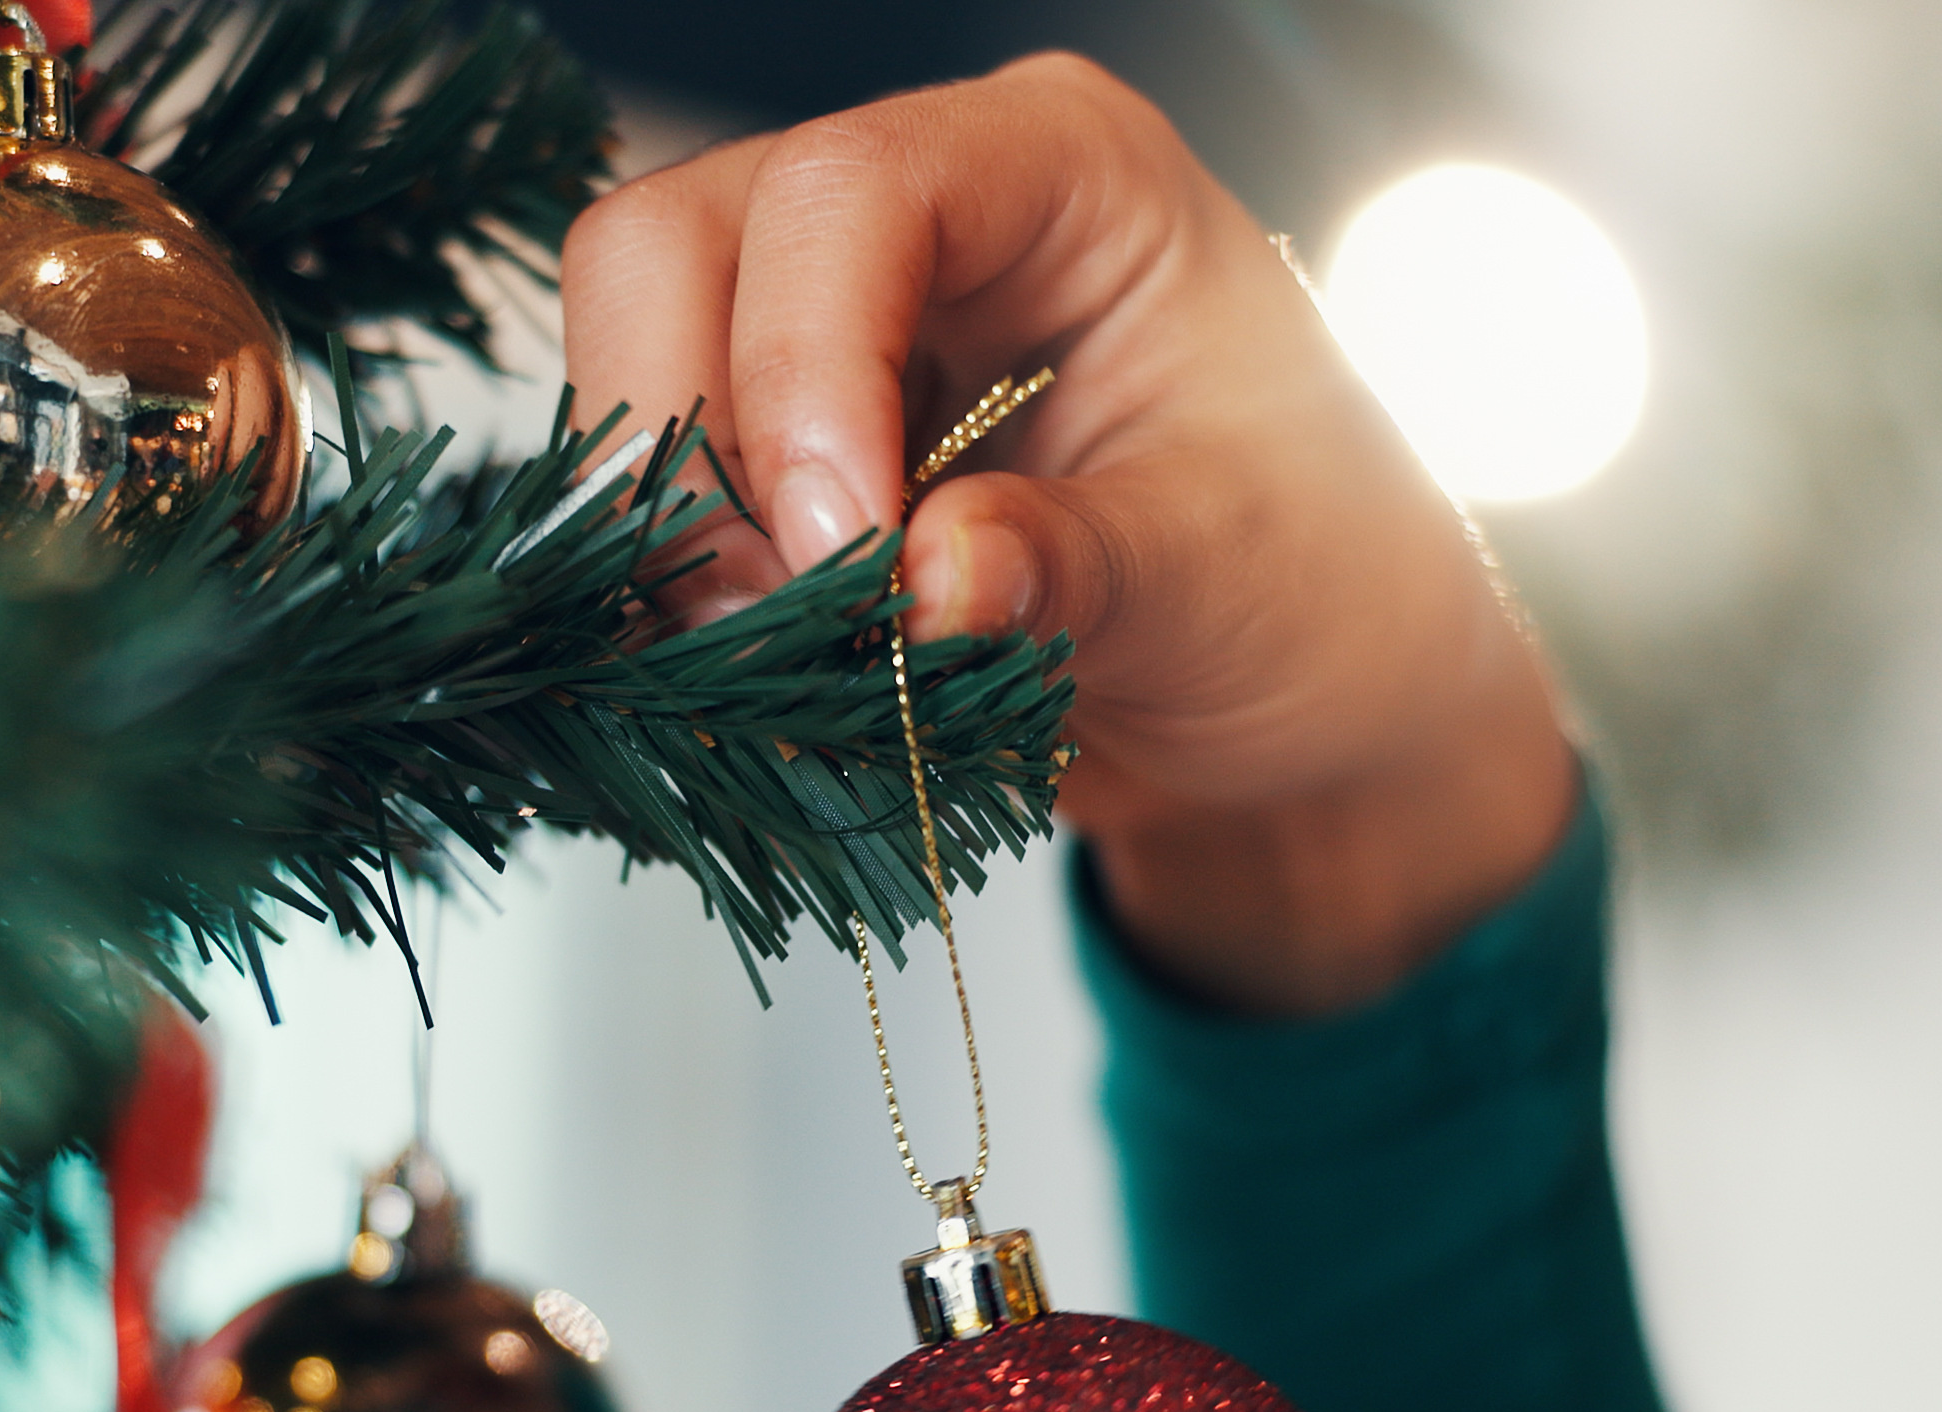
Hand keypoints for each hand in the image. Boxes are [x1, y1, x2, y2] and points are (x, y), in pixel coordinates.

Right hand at [561, 55, 1579, 1013]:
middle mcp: (921, 213)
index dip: (800, 369)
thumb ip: (1076, 567)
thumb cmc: (1315, 591)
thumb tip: (927, 582)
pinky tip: (768, 674)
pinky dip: (674, 592)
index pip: (846, 193)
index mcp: (1063, 172)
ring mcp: (828, 321)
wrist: (1297, 710)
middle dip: (695, 453)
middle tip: (788, 626)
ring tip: (795, 666)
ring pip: (626, 360)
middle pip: (672, 246)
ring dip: (672, 537)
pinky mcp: (776, 440)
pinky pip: (648, 484)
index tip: (849, 560)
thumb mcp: (1231, 579)